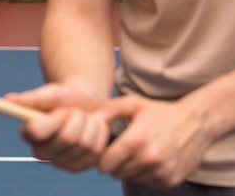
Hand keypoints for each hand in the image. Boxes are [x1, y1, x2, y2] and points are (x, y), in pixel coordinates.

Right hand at [6, 83, 109, 171]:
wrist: (86, 105)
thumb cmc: (63, 99)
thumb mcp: (49, 94)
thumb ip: (30, 99)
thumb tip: (7, 100)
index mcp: (28, 133)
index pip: (38, 131)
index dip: (55, 118)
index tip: (61, 110)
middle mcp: (41, 152)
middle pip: (67, 138)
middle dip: (76, 118)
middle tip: (75, 112)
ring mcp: (60, 163)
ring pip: (85, 144)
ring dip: (90, 125)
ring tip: (85, 119)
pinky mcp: (79, 167)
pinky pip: (96, 151)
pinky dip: (99, 134)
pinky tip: (93, 129)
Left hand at [97, 95, 212, 187]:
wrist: (196, 123)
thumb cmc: (159, 112)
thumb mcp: (133, 103)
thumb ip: (108, 109)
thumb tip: (90, 120)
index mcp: (136, 140)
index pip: (105, 163)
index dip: (101, 157)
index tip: (105, 150)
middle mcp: (149, 158)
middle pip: (115, 172)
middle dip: (113, 163)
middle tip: (119, 151)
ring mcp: (161, 171)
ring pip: (130, 178)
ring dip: (128, 169)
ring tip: (135, 153)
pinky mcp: (170, 180)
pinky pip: (146, 182)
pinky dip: (143, 173)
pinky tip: (148, 159)